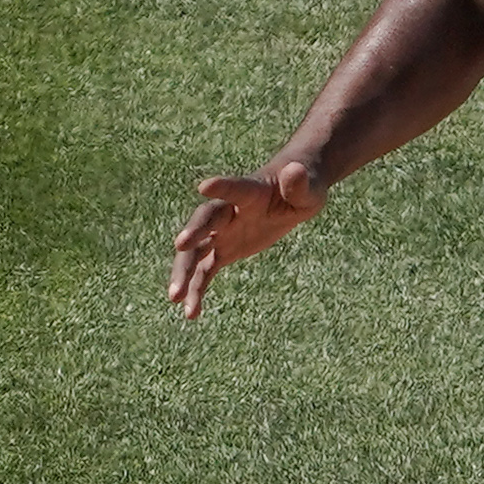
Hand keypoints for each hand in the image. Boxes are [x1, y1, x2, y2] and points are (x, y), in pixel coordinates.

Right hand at [168, 156, 326, 318]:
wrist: (288, 194)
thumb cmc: (303, 188)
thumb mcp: (309, 188)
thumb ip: (299, 184)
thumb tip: (295, 170)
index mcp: (251, 193)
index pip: (236, 188)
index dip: (222, 186)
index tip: (204, 186)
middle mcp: (229, 211)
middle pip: (206, 220)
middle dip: (193, 231)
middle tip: (181, 244)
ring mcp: (222, 232)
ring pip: (196, 251)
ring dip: (184, 272)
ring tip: (175, 297)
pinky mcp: (223, 249)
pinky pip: (205, 271)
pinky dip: (197, 290)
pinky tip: (192, 313)